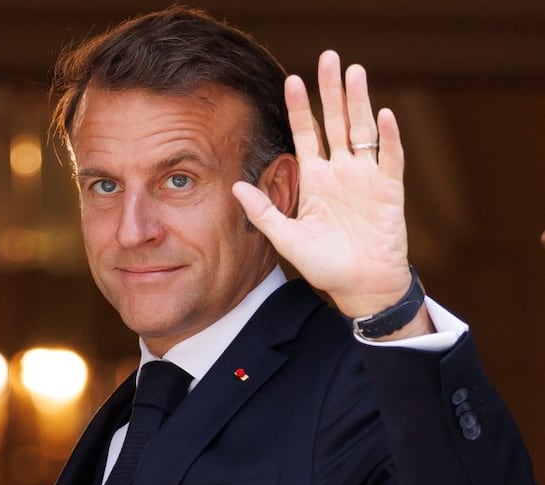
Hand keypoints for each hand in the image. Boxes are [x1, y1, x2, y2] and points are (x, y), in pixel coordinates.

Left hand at [233, 50, 429, 334]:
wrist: (359, 286)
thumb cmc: (324, 264)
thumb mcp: (285, 238)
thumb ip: (262, 212)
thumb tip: (234, 186)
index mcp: (315, 178)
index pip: (306, 133)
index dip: (300, 107)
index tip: (292, 80)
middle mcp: (341, 171)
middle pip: (337, 121)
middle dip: (332, 91)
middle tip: (330, 57)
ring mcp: (366, 177)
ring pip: (363, 130)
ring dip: (360, 101)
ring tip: (355, 72)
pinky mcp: (389, 190)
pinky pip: (389, 158)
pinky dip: (387, 137)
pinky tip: (382, 115)